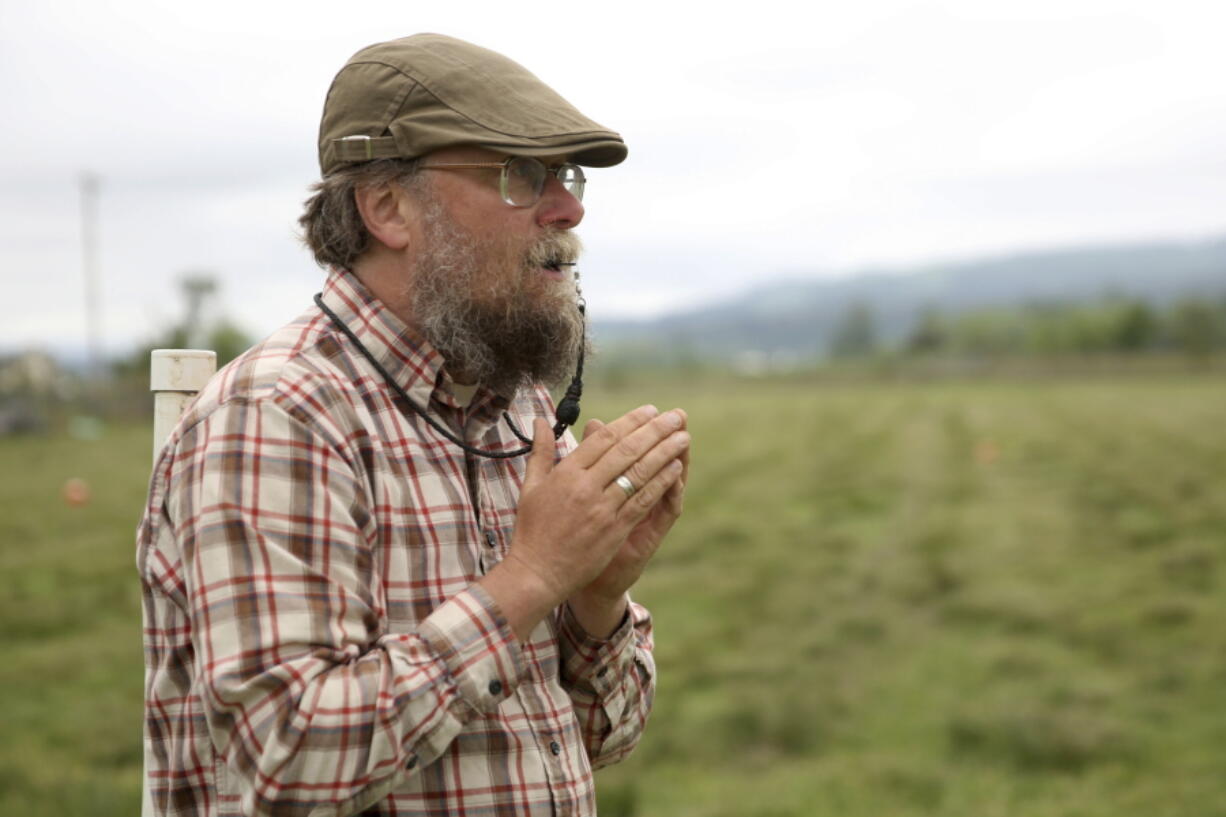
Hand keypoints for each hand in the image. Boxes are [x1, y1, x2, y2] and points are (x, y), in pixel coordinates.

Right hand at [480, 405, 689, 639]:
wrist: (537, 572)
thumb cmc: (532, 529)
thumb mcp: (531, 486)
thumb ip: (540, 451)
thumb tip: (539, 420)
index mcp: (566, 473)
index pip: (604, 439)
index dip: (629, 422)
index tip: (649, 410)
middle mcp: (585, 487)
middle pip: (627, 450)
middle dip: (655, 430)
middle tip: (676, 416)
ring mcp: (602, 509)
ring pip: (639, 473)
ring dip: (665, 452)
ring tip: (683, 436)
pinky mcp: (615, 530)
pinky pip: (643, 500)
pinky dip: (661, 483)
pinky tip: (675, 469)